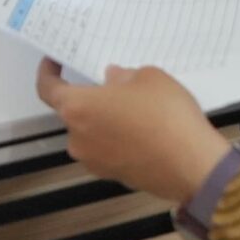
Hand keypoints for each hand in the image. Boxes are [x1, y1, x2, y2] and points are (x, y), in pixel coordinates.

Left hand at [35, 60, 231, 205]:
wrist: (192, 165)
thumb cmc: (165, 116)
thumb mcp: (148, 77)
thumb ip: (123, 76)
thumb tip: (113, 80)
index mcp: (78, 109)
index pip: (47, 89)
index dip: (47, 73)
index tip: (54, 63)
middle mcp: (78, 138)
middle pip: (74, 112)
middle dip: (91, 98)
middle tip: (115, 85)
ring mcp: (95, 162)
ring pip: (92, 132)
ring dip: (106, 120)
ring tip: (137, 108)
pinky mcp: (114, 176)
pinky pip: (108, 150)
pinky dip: (118, 139)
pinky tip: (145, 130)